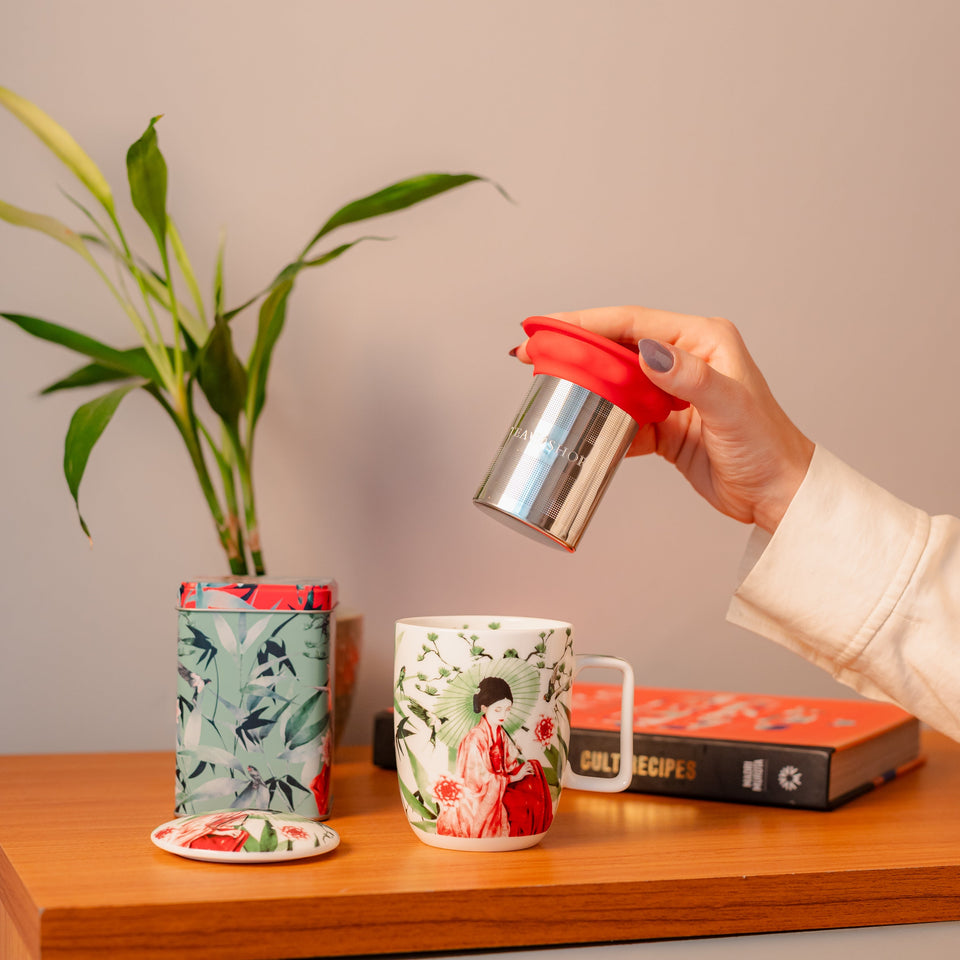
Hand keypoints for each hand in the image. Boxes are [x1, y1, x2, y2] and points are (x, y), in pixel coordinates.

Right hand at [514, 306, 813, 532]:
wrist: (778, 495)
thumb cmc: (768, 448)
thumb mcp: (730, 408)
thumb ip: (690, 378)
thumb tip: (648, 352)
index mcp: (702, 340)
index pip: (632, 323)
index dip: (585, 322)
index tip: (548, 326)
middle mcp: (684, 360)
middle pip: (616, 347)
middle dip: (573, 349)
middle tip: (530, 352)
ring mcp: (671, 393)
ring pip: (615, 381)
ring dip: (582, 384)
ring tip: (544, 384)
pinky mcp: (664, 425)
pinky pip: (622, 417)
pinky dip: (600, 422)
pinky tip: (578, 427)